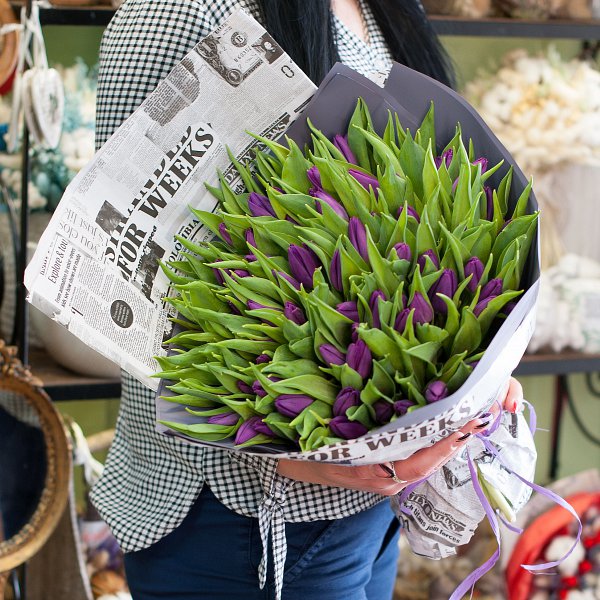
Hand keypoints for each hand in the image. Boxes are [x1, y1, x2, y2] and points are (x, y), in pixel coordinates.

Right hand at [276, 377, 523, 495]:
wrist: (295, 466)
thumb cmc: (310, 450)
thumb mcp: (328, 441)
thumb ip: (353, 434)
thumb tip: (380, 410)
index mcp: (374, 474)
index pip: (417, 463)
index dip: (441, 446)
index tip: (464, 428)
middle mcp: (386, 480)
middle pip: (427, 463)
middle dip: (453, 442)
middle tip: (479, 416)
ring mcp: (387, 478)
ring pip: (424, 461)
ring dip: (445, 442)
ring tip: (468, 419)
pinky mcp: (386, 470)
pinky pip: (414, 459)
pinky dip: (431, 444)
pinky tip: (442, 427)